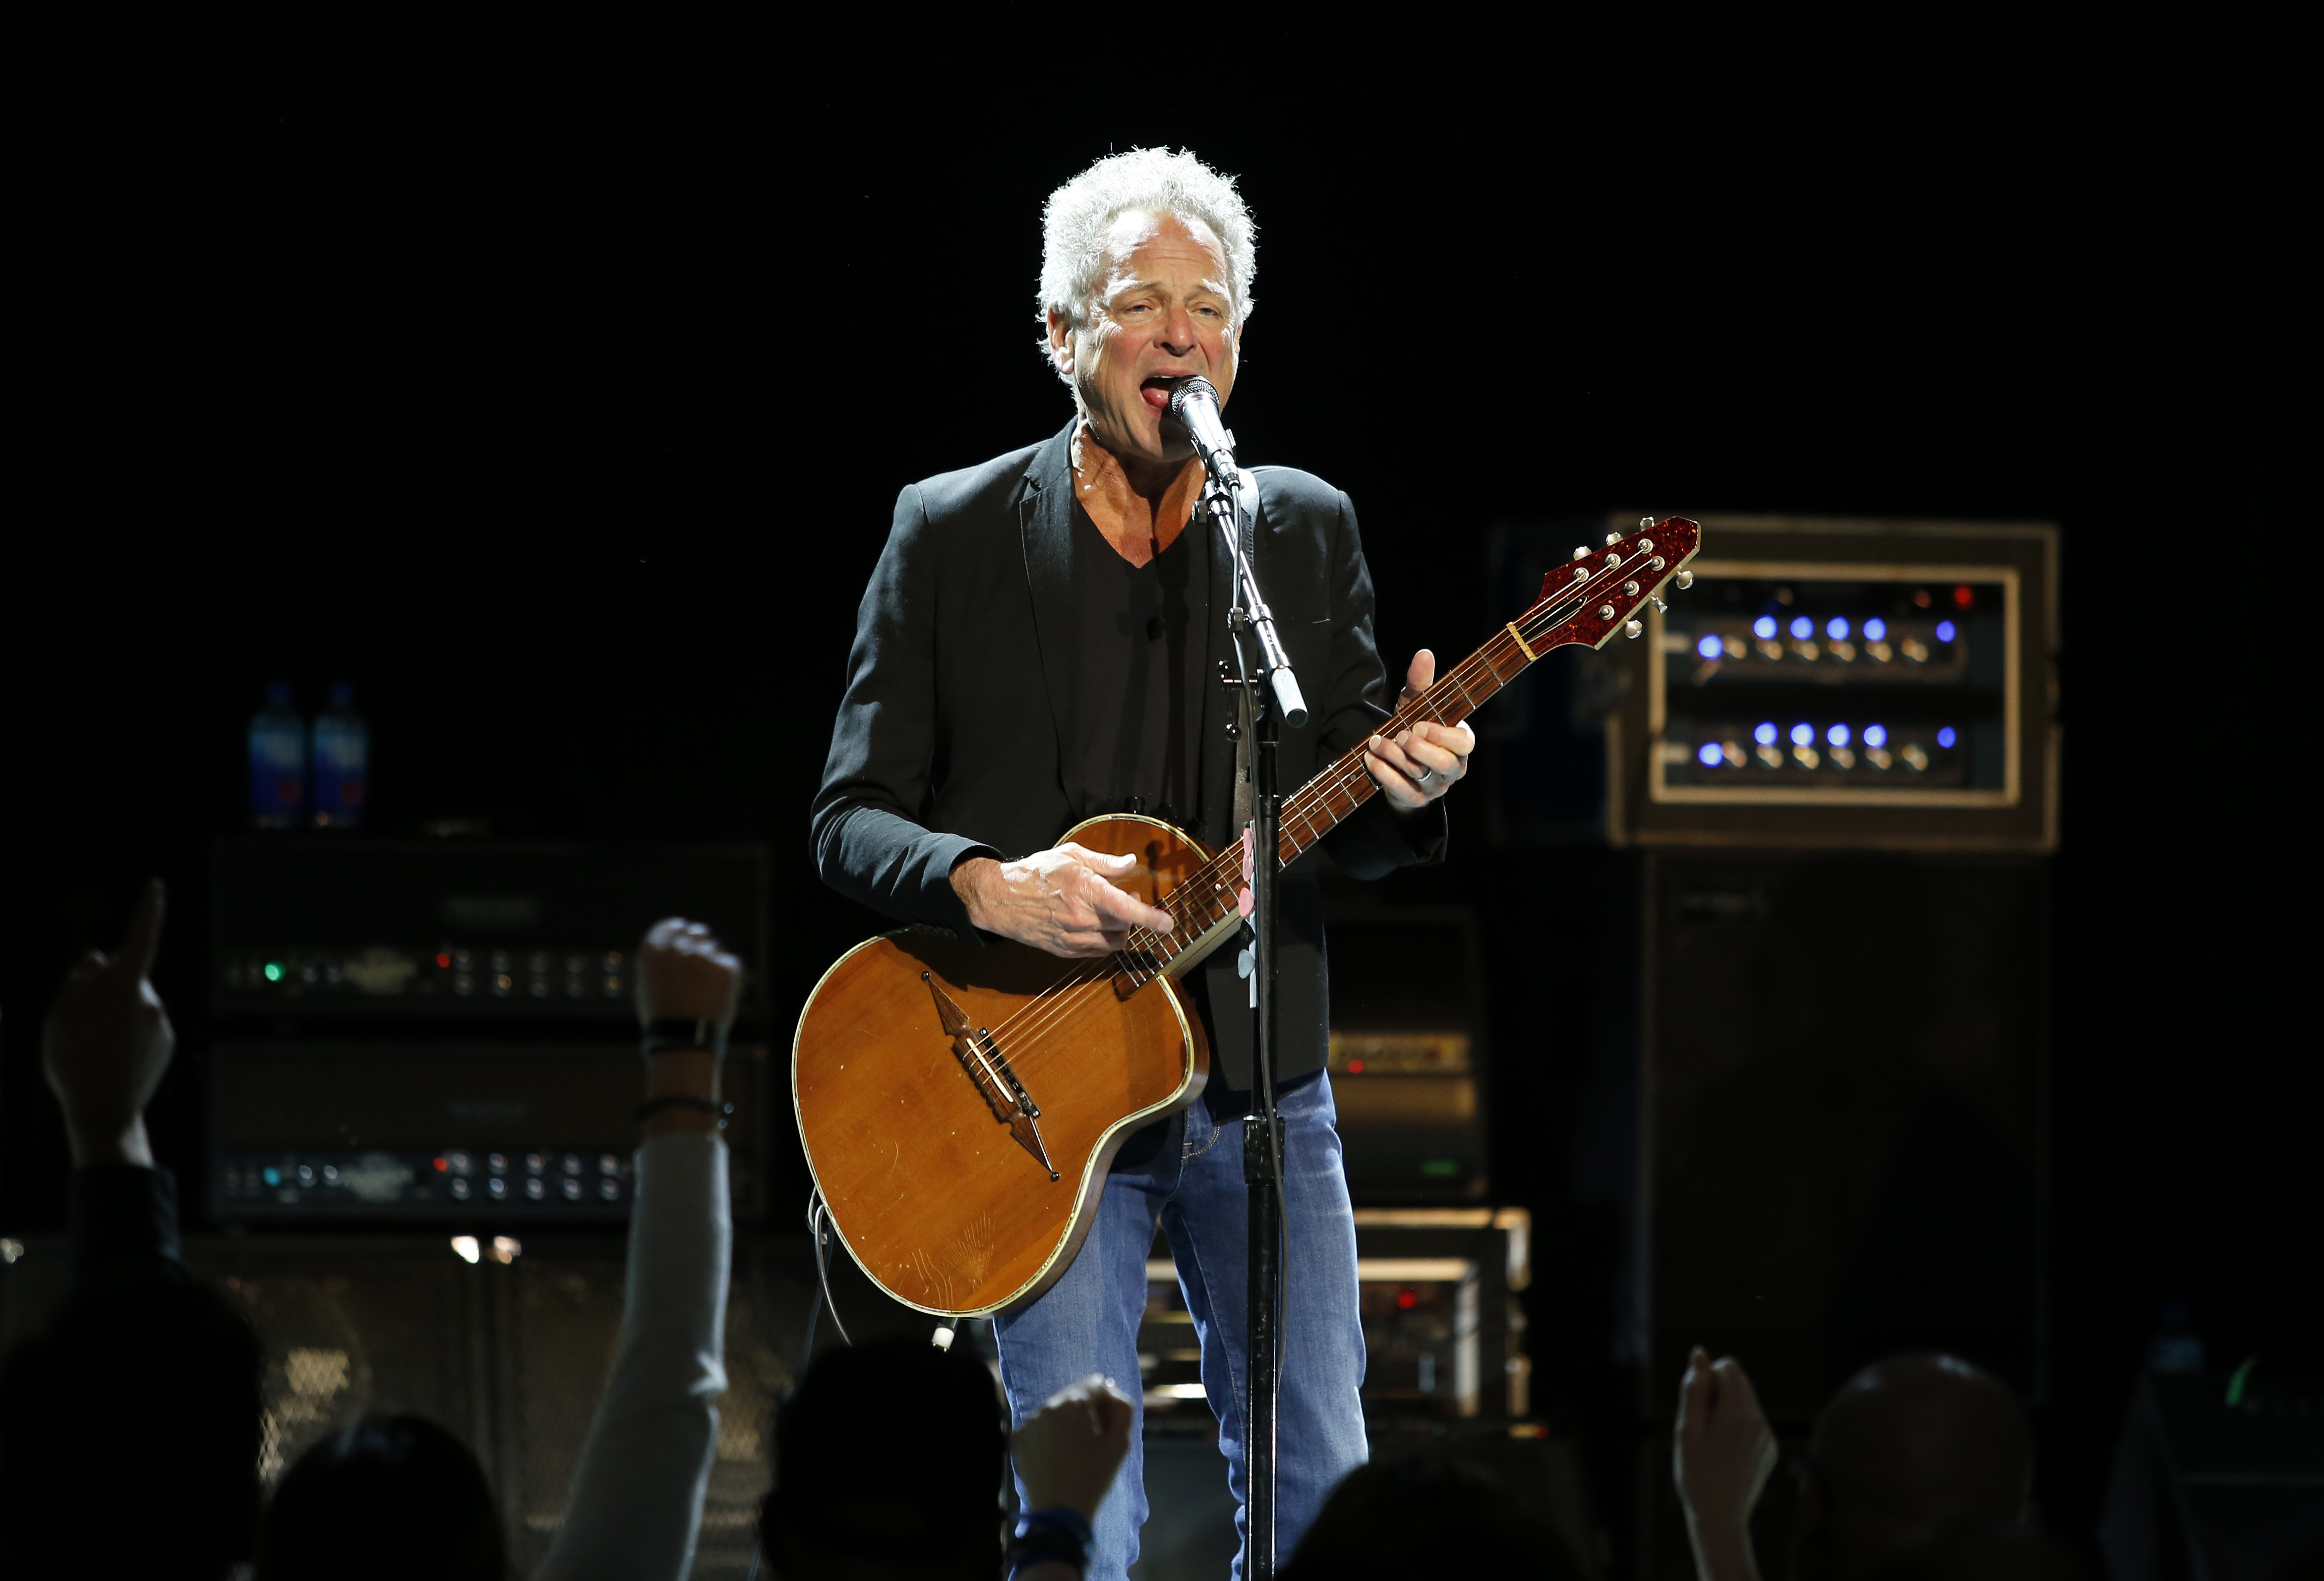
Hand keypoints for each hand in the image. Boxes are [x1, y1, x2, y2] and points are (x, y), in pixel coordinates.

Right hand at [41, 879, 173, 1168]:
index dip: (147, 911)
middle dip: (103, 991)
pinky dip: (124, 1034)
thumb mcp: (58, 1019)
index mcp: (125, 990)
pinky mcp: (166, 1041)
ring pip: (130, 1004)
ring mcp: (161, 1022)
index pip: (140, 940)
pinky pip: (140, 1025)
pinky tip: (111, 1059)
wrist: (106, 1115)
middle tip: (81, 1029)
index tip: (155, 887)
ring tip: (96, 1050)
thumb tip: (99, 958)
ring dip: (112, 1016)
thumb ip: (78, 982)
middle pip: (123, 979)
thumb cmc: (75, 1066)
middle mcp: (151, 1001)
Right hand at [635, 918, 741, 1136]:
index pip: (671, 925)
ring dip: (712, 964)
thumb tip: (670, 946)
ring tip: (705, 992)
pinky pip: (730, 963)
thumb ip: (658, 962)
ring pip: (714, 948)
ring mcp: (704, 956)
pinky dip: (727, 978)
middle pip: (696, 933)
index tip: (686, 936)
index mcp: (654, 950)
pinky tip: (717, 996)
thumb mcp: (647, 987)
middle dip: (699, 947)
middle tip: (701, 970)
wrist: (683, 1042)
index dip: (680, 931)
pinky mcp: (726, 967)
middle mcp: (678, 948)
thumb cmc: (662, 1019)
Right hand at [951, 844, 1174, 958]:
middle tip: (1131, 901)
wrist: (1002, 899)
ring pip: (1113, 944)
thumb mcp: (1071, 855)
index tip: (1168, 924)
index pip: (1128, 910)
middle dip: (1135, 917)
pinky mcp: (1065, 951)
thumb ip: (1104, 862)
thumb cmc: (1035, 873)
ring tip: (1113, 913)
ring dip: (1121, 931)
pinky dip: (1104, 941)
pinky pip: (1097, 952)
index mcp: (1086, 891)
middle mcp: (1082, 919)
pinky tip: (1097, 926)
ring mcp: (1073, 939)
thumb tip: (1130, 863)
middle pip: (1125, 928)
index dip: (1152, 919)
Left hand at [1012, 1374, 1133, 1522]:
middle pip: (1075, 1395)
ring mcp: (1030, 1421)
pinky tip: (1057, 1457)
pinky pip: (1040, 1426)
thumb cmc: (1094, 1477)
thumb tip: (1111, 1390)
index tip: (1107, 1428)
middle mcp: (1048, 1405)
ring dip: (1068, 1422)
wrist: (1059, 1513)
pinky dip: (1050, 1435)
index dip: (1107, 1404)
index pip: (1097, 1384)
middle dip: (1086, 1412)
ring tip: (1074, 1452)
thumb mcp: (1121, 1442)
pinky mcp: (1018, 1437)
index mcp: (1074, 1403)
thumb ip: (1123, 1407)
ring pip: (1056, 1410)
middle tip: (1092, 1442)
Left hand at [1366, 650, 1473, 810]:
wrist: (1400, 768)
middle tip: (1399, 734)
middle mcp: (1452, 768)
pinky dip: (1384, 773)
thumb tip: (1424, 653)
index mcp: (1460, 744)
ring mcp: (1435, 787)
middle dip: (1418, 748)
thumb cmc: (1415, 731)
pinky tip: (1370, 759)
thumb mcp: (1418, 706)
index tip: (1418, 724)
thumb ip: (1422, 683)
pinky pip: (1402, 790)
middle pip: (1444, 763)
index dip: (1441, 735)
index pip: (1464, 742)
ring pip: (1420, 774)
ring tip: (1375, 741)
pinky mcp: (1416, 799)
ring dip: (1394, 756)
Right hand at [1674, 1346, 1777, 1580]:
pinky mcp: (1771, 1449)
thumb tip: (1700, 1354)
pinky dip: (1739, 1425)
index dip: (1708, 1378)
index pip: (1728, 1367)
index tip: (1697, 1405)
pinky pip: (1755, 1421)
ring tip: (1714, 1439)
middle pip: (1740, 1381)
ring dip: (1728, 1408)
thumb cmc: (1695, 1473)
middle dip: (1719, 1391)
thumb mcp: (1686, 1429)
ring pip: (1747, 1401)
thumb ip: (1694, 1388)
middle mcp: (1759, 1421)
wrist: (1720, 1518)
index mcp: (1737, 1414)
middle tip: (1703, 1423)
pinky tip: (1726, 1451)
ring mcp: (1768, 1436)